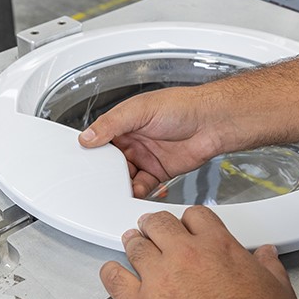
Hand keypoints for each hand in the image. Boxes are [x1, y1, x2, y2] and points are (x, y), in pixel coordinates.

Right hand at [78, 86, 229, 197]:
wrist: (212, 123)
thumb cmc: (182, 106)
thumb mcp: (139, 109)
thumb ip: (112, 124)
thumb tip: (88, 137)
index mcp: (125, 122)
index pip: (100, 139)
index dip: (93, 152)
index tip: (85, 164)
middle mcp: (134, 140)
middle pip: (111, 162)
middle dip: (106, 173)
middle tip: (101, 182)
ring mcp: (146, 157)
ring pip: (126, 177)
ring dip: (122, 185)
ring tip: (119, 189)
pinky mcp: (159, 172)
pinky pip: (143, 186)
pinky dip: (138, 192)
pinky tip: (137, 191)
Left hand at [99, 206, 298, 298]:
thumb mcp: (279, 294)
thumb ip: (268, 268)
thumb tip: (266, 256)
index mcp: (220, 248)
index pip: (196, 217)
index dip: (190, 221)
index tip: (187, 227)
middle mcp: (186, 257)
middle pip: (160, 224)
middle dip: (155, 225)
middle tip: (152, 229)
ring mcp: (160, 279)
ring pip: (135, 246)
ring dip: (133, 243)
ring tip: (132, 243)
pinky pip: (114, 279)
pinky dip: (110, 273)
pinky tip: (112, 272)